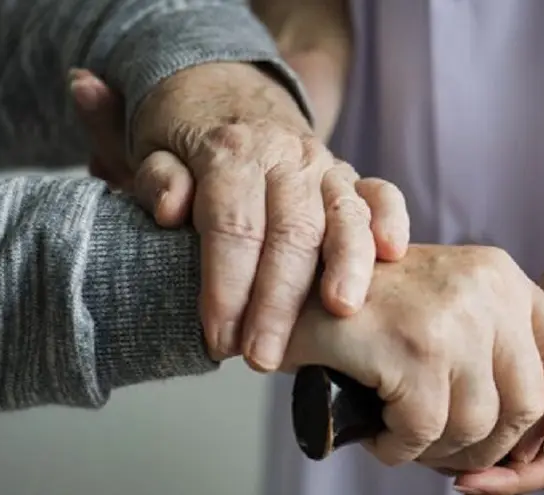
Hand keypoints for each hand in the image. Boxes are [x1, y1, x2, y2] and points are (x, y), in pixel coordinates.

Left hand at [68, 65, 409, 368]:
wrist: (225, 89)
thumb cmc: (185, 135)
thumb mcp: (152, 147)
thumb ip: (158, 179)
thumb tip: (173, 209)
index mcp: (231, 152)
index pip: (233, 226)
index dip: (226, 287)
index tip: (218, 337)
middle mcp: (284, 156)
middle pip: (291, 231)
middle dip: (279, 300)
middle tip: (263, 357)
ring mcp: (323, 165)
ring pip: (342, 215)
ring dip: (346, 265)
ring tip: (341, 311)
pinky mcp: (350, 176)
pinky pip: (381, 193)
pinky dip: (390, 220)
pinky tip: (392, 253)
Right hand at [281, 244, 543, 471]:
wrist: (285, 288)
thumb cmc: (363, 308)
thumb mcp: (444, 305)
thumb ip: (494, 343)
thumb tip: (537, 426)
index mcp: (501, 276)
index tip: (510, 432)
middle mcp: (487, 289)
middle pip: (527, 404)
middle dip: (486, 446)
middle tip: (445, 452)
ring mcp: (451, 318)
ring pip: (475, 426)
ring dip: (436, 451)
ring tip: (403, 439)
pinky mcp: (412, 349)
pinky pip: (423, 432)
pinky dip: (398, 449)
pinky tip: (379, 435)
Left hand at [455, 179, 543, 493]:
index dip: (510, 481)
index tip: (461, 485)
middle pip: (525, 437)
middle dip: (484, 455)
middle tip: (433, 454)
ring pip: (511, 395)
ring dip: (480, 409)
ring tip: (433, 411)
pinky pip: (507, 345)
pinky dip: (482, 358)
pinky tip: (450, 357)